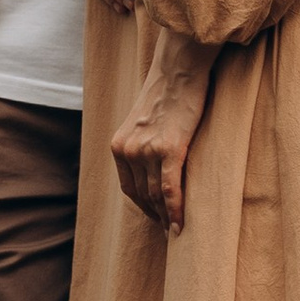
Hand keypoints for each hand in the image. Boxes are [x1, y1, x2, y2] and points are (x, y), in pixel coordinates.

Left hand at [111, 34, 213, 232]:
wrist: (179, 69)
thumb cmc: (167, 93)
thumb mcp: (143, 122)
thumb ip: (142, 145)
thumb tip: (152, 168)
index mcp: (118, 145)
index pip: (129, 188)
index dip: (144, 207)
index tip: (156, 218)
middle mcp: (128, 150)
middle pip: (142, 195)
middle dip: (156, 216)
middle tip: (169, 230)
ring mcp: (147, 151)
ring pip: (156, 196)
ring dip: (166, 217)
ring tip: (177, 231)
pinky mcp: (169, 149)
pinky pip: (170, 189)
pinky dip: (175, 210)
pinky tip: (180, 225)